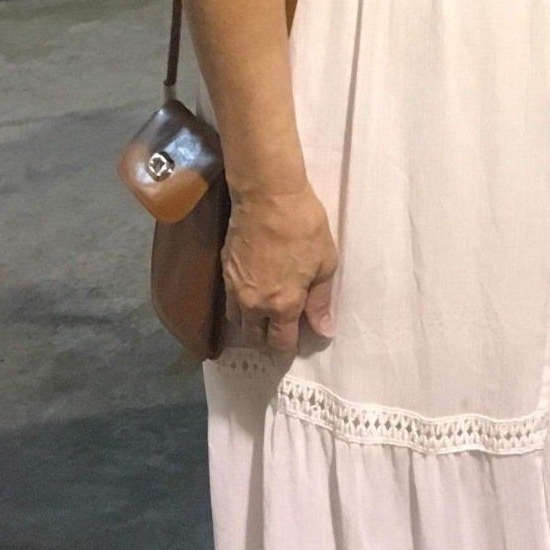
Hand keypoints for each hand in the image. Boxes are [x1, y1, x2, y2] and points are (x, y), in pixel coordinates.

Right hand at [222, 185, 337, 355]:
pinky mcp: (224, 273)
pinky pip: (230, 303)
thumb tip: (323, 331)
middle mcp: (254, 305)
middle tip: (280, 336)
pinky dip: (240, 308)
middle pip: (255, 338)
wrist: (267, 196)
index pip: (280, 343)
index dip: (287, 352)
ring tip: (265, 319)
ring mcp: (235, 290)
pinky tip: (252, 299)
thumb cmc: (303, 227)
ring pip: (239, 322)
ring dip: (252, 326)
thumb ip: (320, 301)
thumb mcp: (324, 263)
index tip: (293, 351)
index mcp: (282, 306)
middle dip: (267, 342)